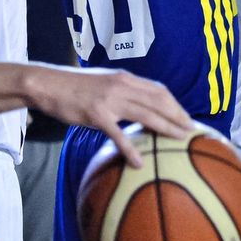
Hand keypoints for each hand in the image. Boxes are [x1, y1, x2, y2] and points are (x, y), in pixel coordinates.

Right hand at [35, 66, 193, 166]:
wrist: (48, 85)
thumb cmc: (73, 86)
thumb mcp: (101, 82)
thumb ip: (120, 91)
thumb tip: (137, 105)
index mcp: (123, 78)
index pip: (158, 90)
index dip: (175, 104)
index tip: (186, 117)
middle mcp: (121, 86)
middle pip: (158, 101)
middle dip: (178, 116)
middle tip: (192, 131)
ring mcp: (109, 100)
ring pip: (146, 114)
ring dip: (166, 128)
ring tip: (180, 140)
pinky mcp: (96, 115)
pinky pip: (118, 134)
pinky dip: (130, 148)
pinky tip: (139, 161)